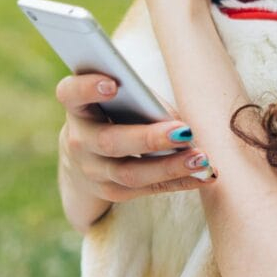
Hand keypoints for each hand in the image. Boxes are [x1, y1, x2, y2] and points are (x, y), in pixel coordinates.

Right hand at [55, 73, 216, 231]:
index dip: (87, 88)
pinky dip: (180, 181)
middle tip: (185, 131)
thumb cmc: (111, 112)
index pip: (71, 94)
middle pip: (110, 141)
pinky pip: (148, 189)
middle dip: (149, 138)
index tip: (112, 84)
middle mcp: (78, 141)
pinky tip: (205, 175)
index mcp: (77, 108)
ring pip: (130, 173)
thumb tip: (178, 121)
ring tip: (202, 159)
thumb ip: (137, 98)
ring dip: (170, 167)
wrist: (84, 156)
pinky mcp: (112, 192)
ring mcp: (93, 171)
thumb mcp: (114, 99)